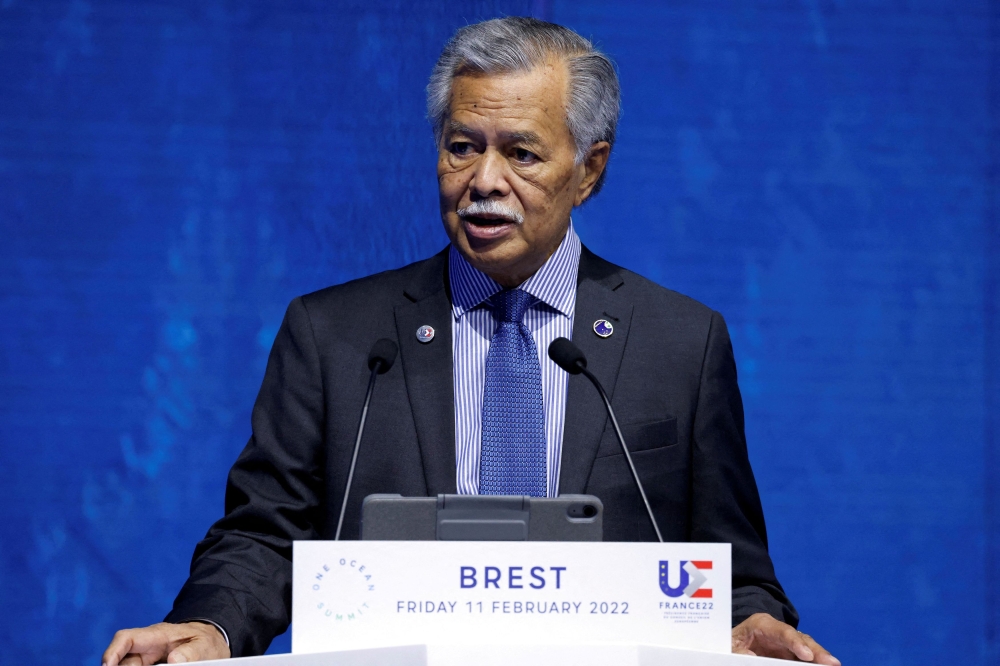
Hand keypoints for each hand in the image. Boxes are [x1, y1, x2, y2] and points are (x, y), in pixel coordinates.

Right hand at [102, 621, 229, 664]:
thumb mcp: (204, 645)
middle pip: (124, 662)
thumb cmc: (206, 641)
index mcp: (157, 635)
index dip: (112, 651)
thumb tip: (174, 660)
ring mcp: (147, 660)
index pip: (127, 638)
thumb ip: (192, 651)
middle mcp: (147, 648)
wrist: (211, 644)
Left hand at [732, 613, 839, 663]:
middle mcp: (779, 631)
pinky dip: (814, 662)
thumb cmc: (732, 642)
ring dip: (820, 658)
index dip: (795, 643)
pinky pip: (806, 658)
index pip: (782, 631)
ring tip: (833, 665)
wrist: (734, 643)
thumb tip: (751, 658)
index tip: (806, 655)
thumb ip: (739, 651)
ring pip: (808, 648)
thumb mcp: (730, 645)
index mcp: (762, 624)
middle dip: (816, 651)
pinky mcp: (791, 655)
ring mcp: (787, 644)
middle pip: (801, 639)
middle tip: (831, 662)